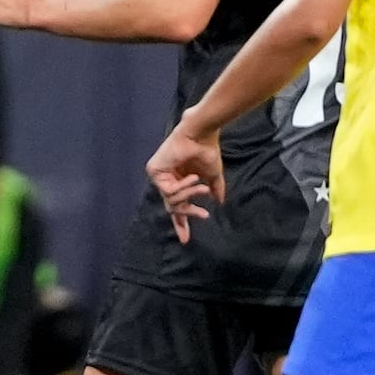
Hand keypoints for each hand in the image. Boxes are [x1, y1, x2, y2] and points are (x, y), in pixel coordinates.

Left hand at [146, 121, 224, 244]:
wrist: (201, 135)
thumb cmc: (207, 151)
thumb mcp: (212, 176)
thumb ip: (214, 189)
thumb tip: (220, 203)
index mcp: (178, 180)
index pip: (175, 206)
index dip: (181, 223)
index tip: (186, 240)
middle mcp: (166, 179)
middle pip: (171, 206)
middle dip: (187, 213)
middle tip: (202, 215)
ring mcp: (158, 175)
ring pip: (171, 200)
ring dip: (190, 195)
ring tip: (201, 185)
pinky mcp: (154, 171)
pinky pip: (169, 191)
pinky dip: (183, 187)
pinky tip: (192, 177)